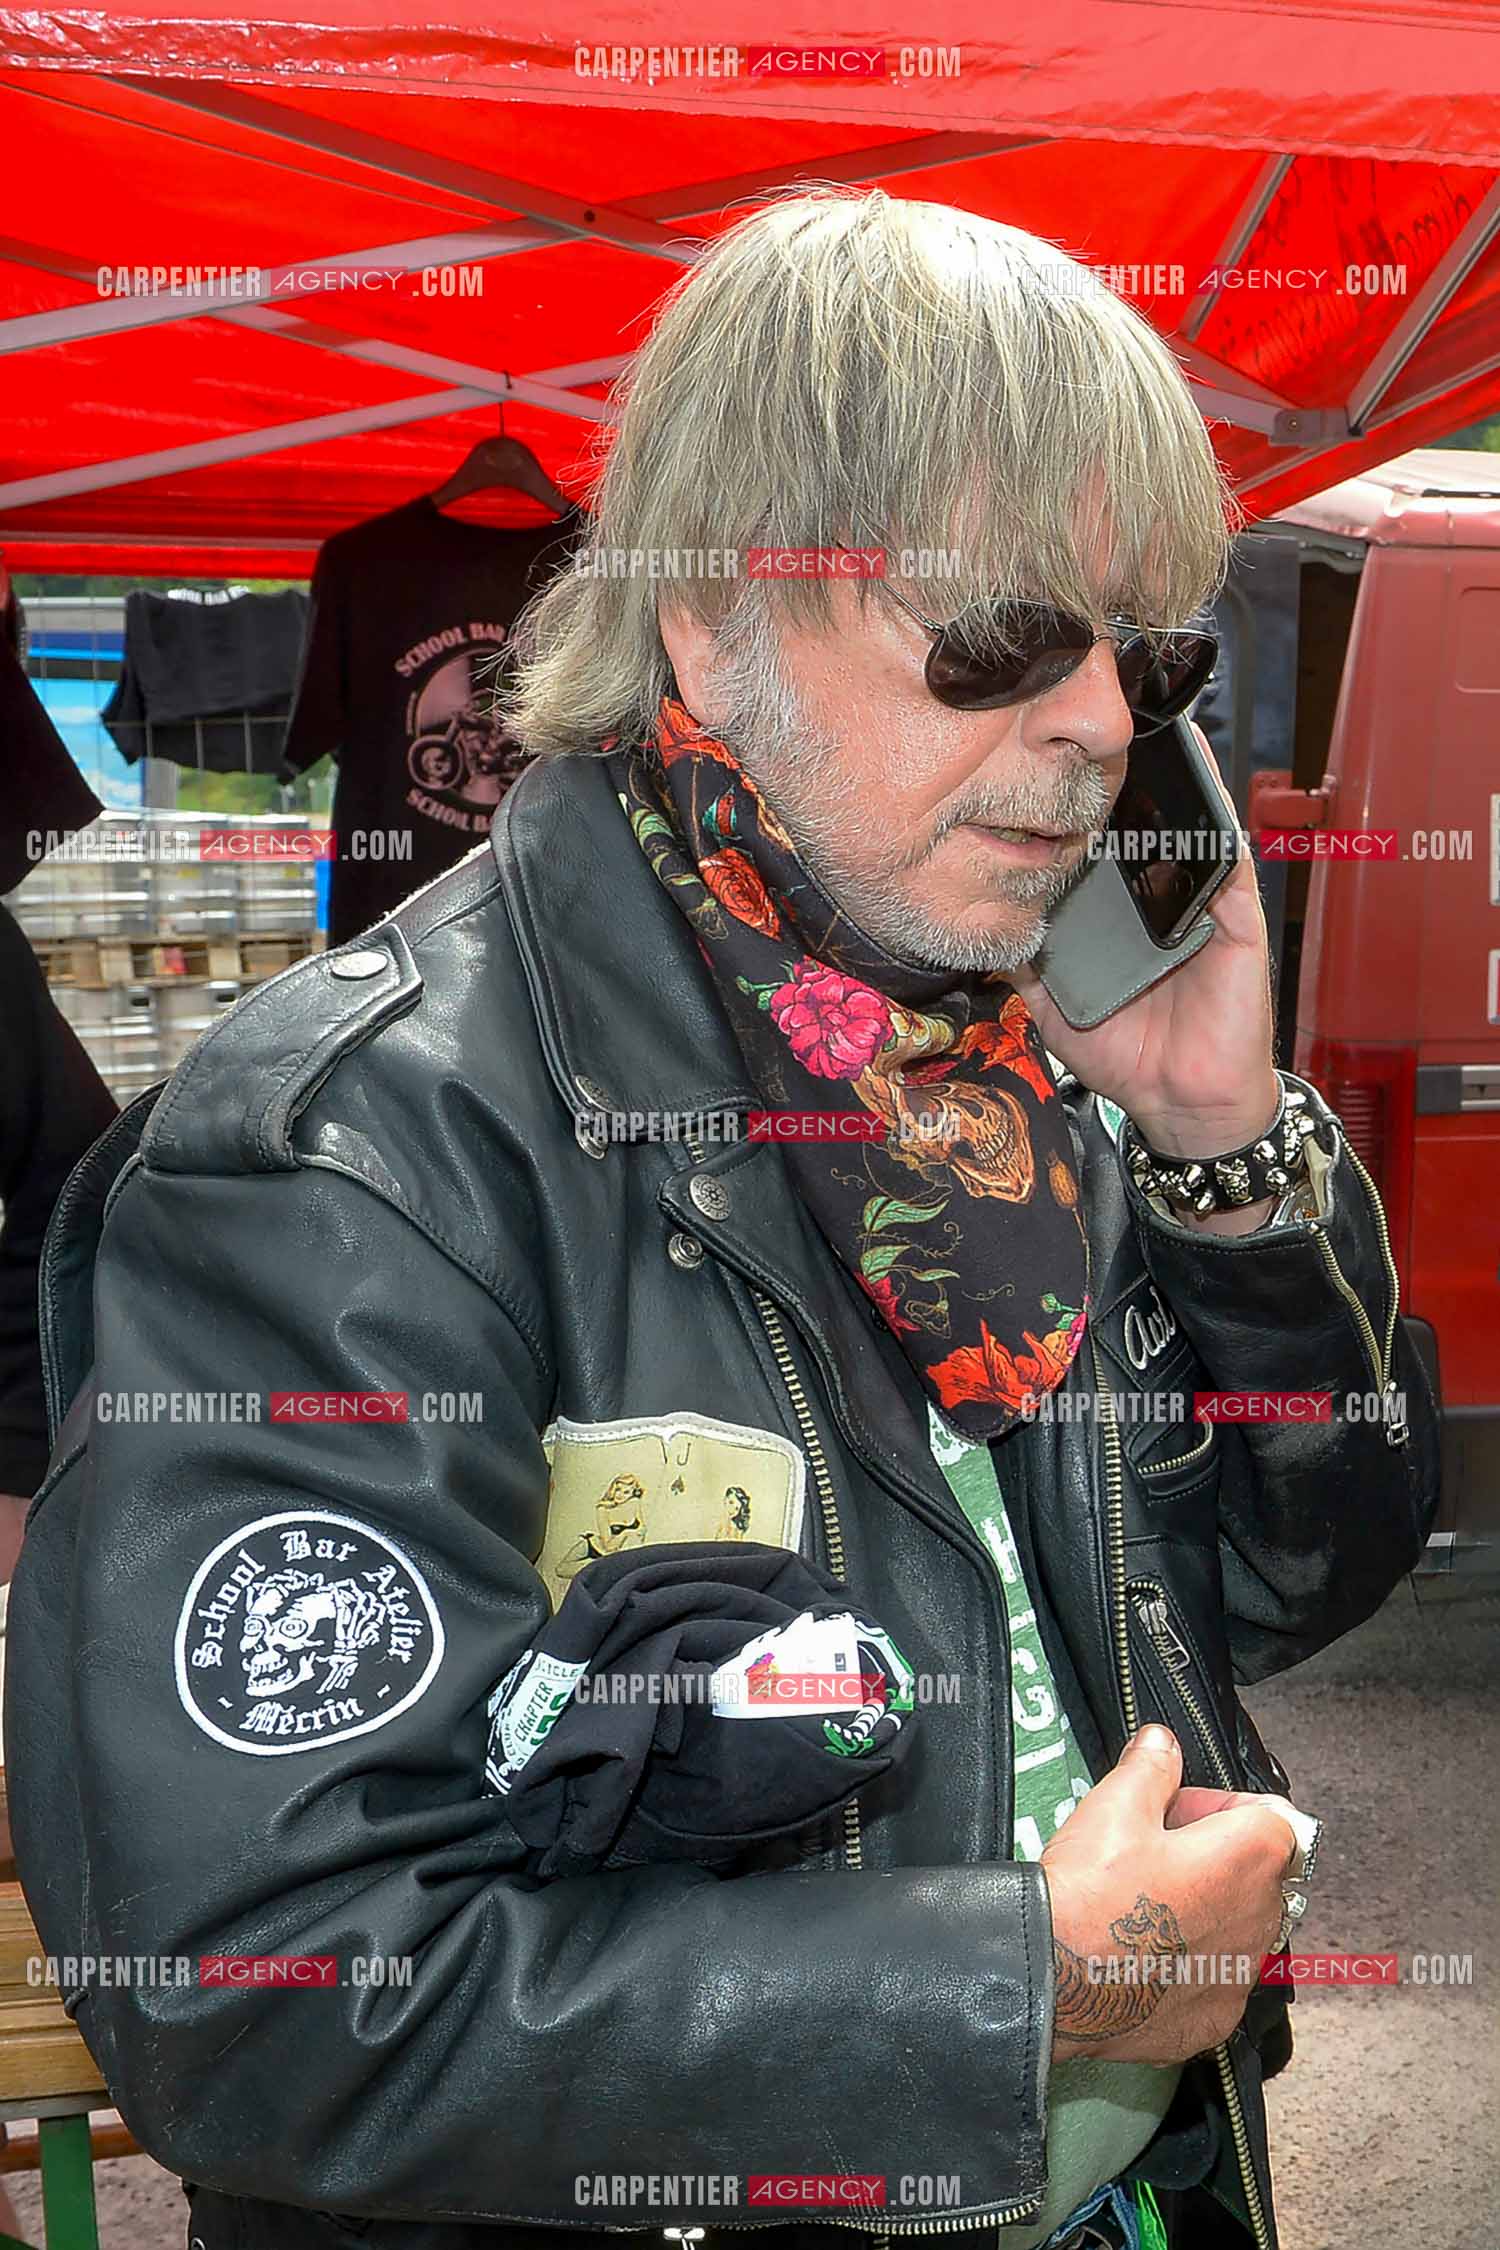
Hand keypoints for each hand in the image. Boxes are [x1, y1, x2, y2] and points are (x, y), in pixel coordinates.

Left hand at [1009, 723, 1278, 1164]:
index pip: (1095, 850)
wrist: (1181, 1102)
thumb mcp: (1052, 1005)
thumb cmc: (1125, 1051)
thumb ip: (1022, 962)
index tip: (1042, 773)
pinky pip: (1230, 866)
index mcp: (1114, 914)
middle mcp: (1155, 900)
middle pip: (1139, 831)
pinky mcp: (1235, 922)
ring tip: (1151, 740)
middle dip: (1118, 786)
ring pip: (1187, 834)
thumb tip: (978, 922)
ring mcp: (1197, 906)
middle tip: (1088, 742)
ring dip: (1174, 790)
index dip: (1073, 813)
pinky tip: (1202, 797)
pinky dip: (1217, 830)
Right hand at [1040, 1724, 1297, 2064]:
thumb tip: (1162, 1743)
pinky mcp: (1214, 2019)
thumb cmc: (1090, 1891)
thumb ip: (1152, 1766)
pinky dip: (1189, 1964)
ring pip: (1238, 1927)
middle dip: (1214, 1857)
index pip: (1268, 1814)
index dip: (1217, 1806)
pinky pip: (1216, 1978)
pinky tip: (1143, 1954)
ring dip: (1206, 1910)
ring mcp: (1240, 1976)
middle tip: (1154, 1854)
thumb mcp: (1115, 1803)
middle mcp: (1260, 1921)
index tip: (1176, 1814)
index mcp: (1249, 1858)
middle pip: (1256, 1872)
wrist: (1054, 1978)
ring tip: (1144, 1905)